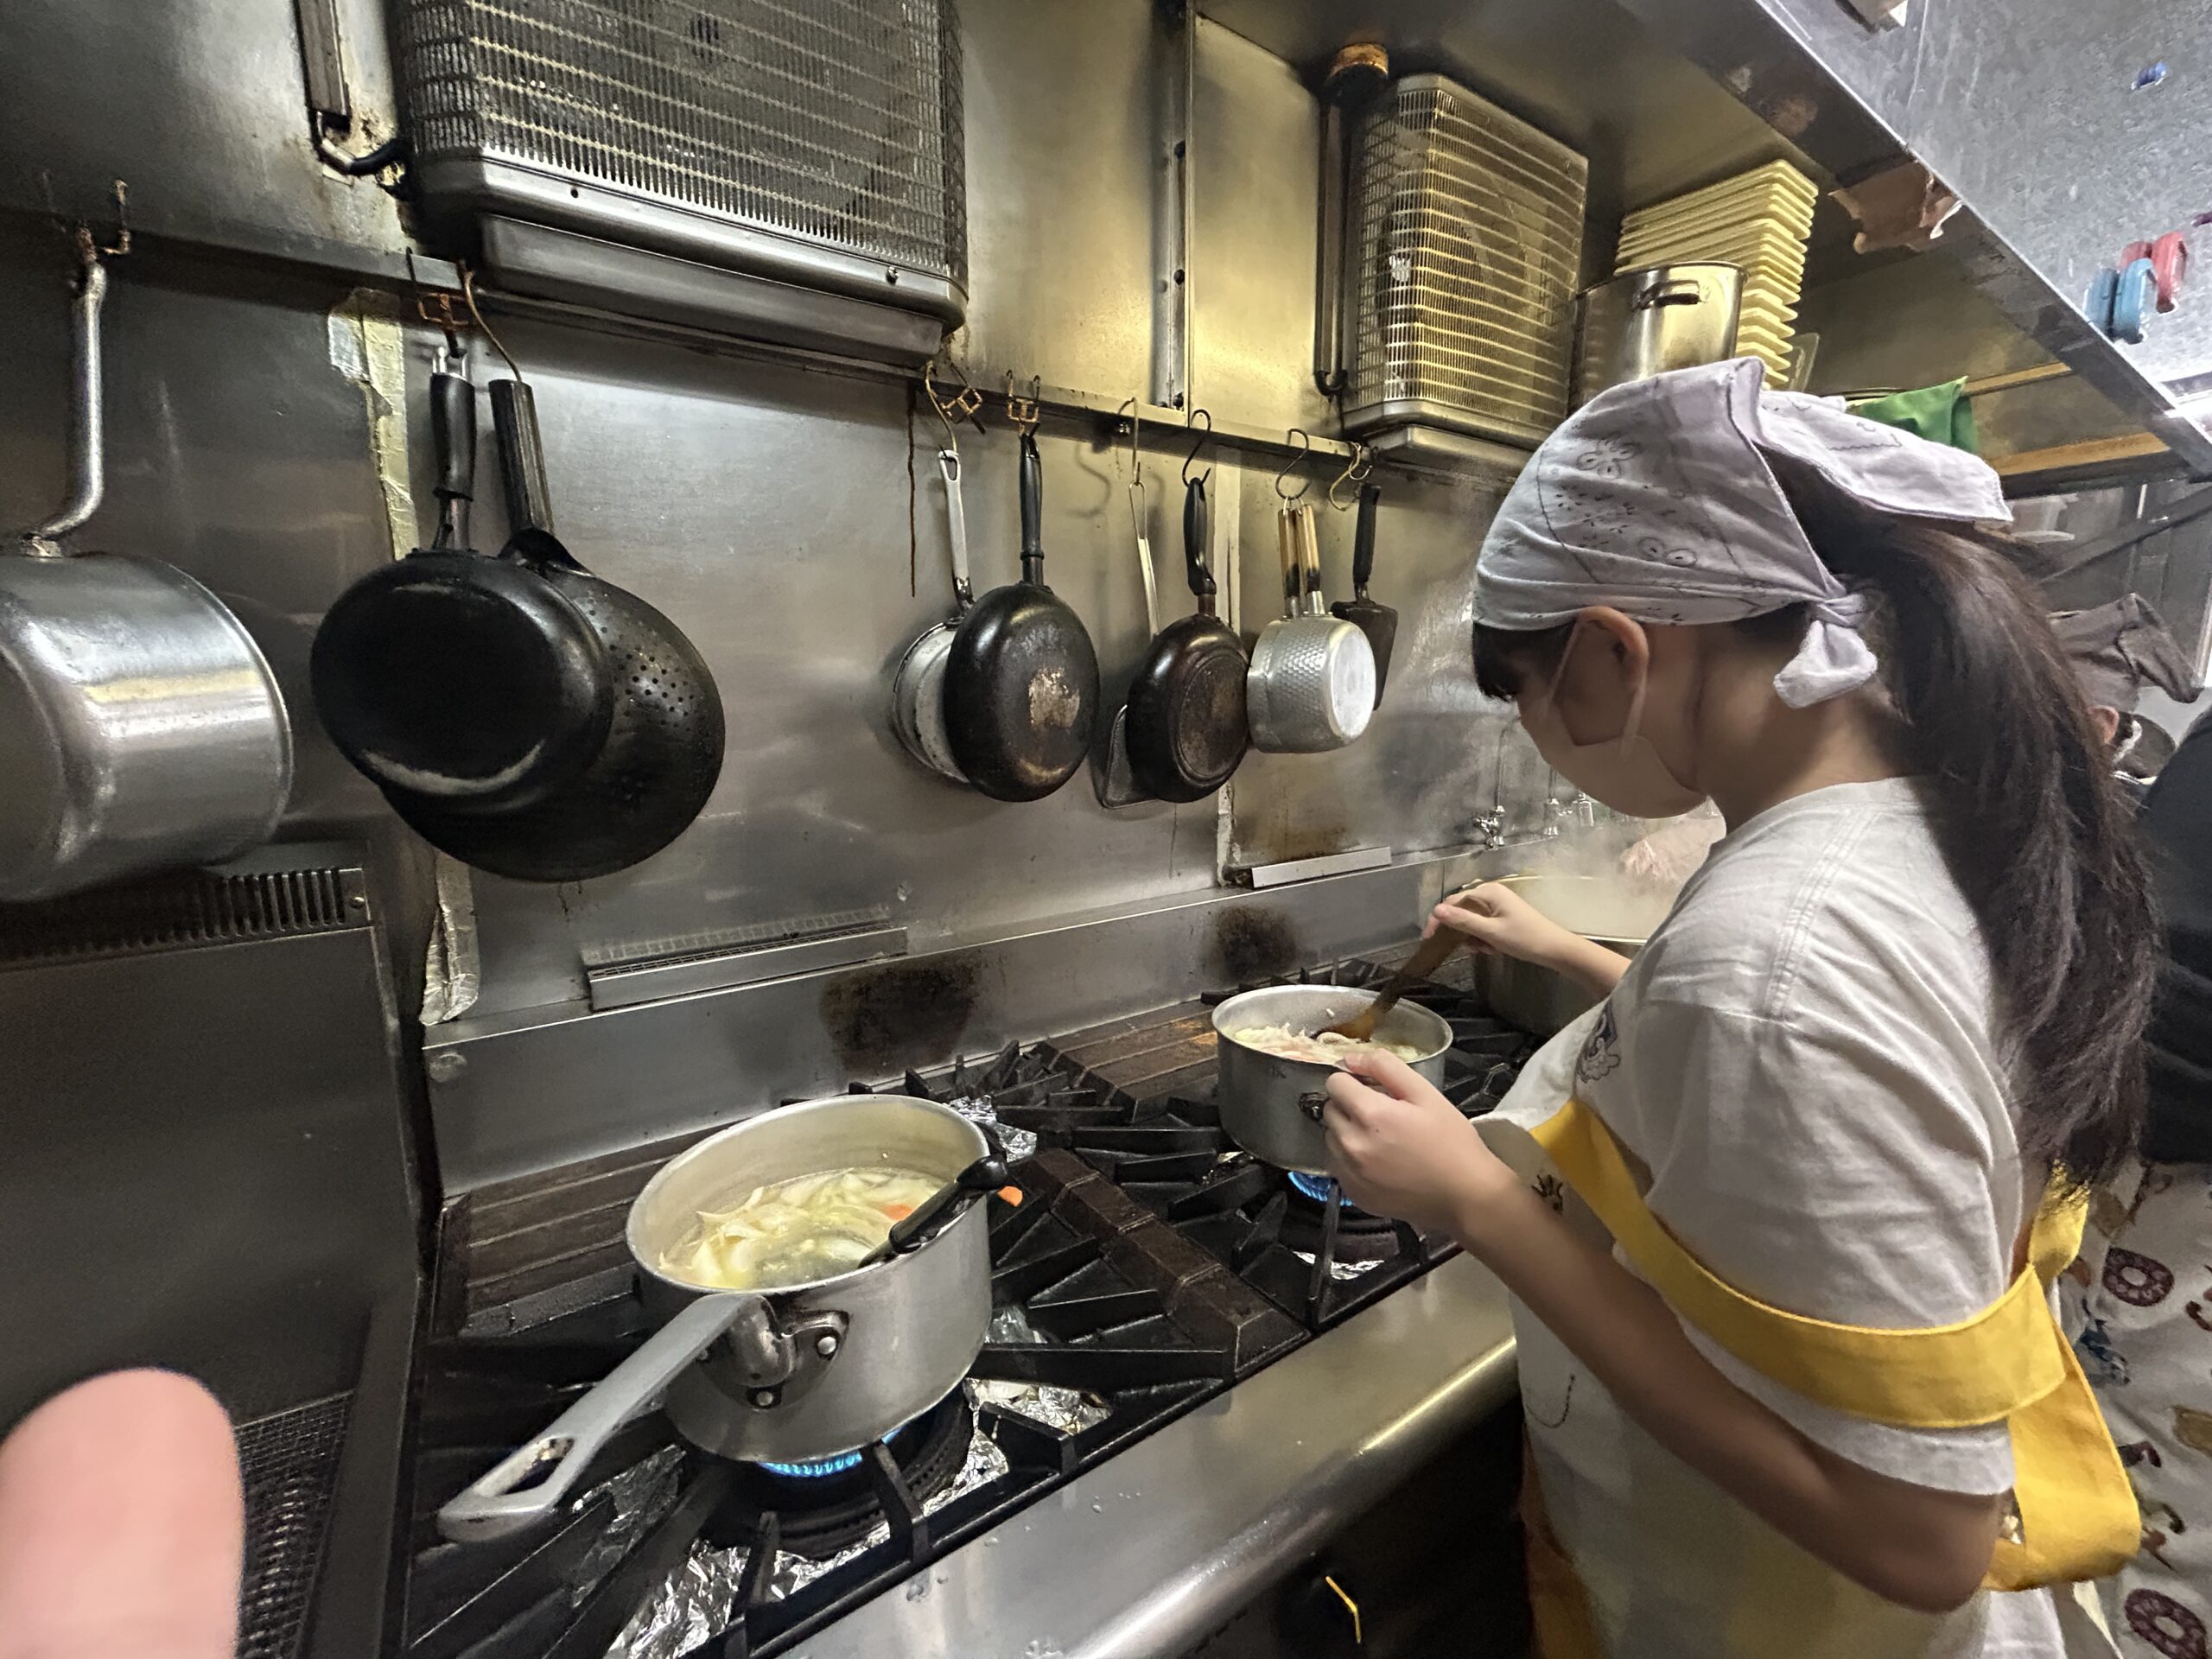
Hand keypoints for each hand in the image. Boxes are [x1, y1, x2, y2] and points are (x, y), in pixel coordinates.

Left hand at [1322, 1051, 1517, 1237]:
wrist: (1465, 1195)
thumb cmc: (1451, 1141)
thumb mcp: (1426, 1093)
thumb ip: (1385, 1067)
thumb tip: (1350, 1059)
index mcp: (1371, 1114)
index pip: (1335, 1083)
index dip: (1353, 1081)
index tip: (1371, 1089)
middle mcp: (1352, 1144)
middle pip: (1329, 1110)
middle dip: (1349, 1106)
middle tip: (1381, 1115)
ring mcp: (1350, 1173)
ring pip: (1331, 1138)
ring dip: (1347, 1133)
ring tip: (1380, 1140)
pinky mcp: (1353, 1194)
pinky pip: (1338, 1166)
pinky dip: (1350, 1159)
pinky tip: (1379, 1162)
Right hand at [1424, 882, 1576, 967]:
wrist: (1555, 949)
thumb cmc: (1524, 939)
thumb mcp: (1490, 932)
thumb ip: (1463, 921)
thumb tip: (1436, 911)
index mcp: (1488, 892)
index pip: (1453, 902)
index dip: (1439, 919)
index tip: (1429, 939)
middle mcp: (1491, 893)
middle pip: (1462, 910)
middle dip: (1462, 931)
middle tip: (1470, 948)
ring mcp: (1498, 904)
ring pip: (1472, 920)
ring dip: (1474, 937)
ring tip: (1487, 949)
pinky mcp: (1503, 915)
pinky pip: (1483, 924)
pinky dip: (1484, 937)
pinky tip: (1493, 948)